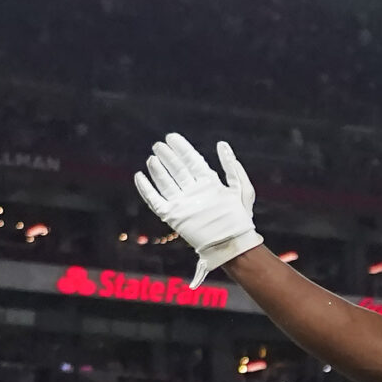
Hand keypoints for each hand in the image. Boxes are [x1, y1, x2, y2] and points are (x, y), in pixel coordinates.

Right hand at [133, 133, 263, 286]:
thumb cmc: (240, 219)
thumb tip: (221, 143)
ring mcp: (183, 204)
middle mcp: (194, 192)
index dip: (182, 148)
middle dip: (168, 156)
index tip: (171, 137)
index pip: (192, 161)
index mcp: (208, 183)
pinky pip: (156, 201)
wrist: (233, 244)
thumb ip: (232, 167)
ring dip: (158, 170)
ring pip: (166, 183)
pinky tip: (140, 177)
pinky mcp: (173, 217)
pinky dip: (146, 190)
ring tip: (152, 158)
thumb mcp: (242, 189)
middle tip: (158, 145)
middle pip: (177, 169)